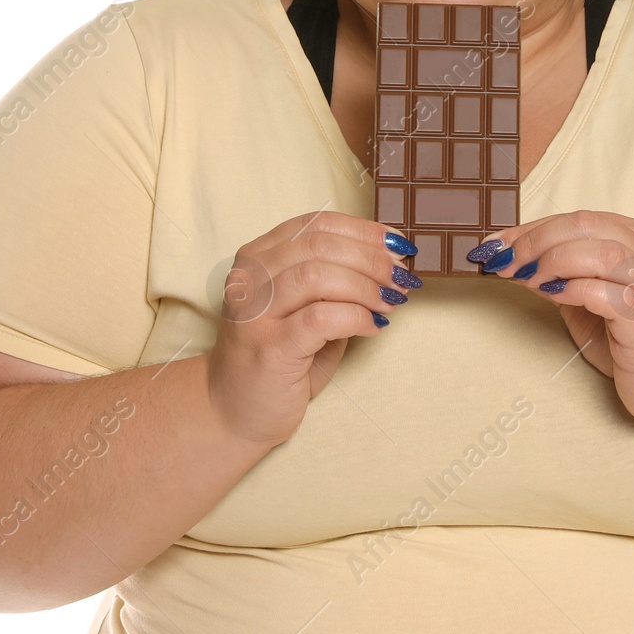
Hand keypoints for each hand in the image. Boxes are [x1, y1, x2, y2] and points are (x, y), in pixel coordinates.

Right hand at [205, 211, 422, 448]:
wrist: (232, 411)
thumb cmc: (277, 357)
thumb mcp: (303, 308)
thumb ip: (334, 282)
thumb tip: (390, 263)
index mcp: (258, 257)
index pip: (316, 223)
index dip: (363, 230)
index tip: (397, 244)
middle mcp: (250, 278)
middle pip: (320, 244)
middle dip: (371, 258)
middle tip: (400, 277)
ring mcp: (254, 313)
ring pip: (318, 275)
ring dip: (366, 286)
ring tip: (390, 301)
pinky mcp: (269, 347)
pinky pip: (321, 318)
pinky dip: (356, 317)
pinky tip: (373, 327)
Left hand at [468, 210, 633, 431]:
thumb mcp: (596, 299)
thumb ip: (565, 276)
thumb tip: (516, 262)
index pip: (578, 219)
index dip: (530, 228)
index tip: (494, 243)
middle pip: (583, 224)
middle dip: (533, 241)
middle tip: (503, 262)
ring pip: (595, 249)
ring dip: (549, 261)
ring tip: (524, 279)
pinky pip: (603, 291)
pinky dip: (570, 290)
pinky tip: (550, 297)